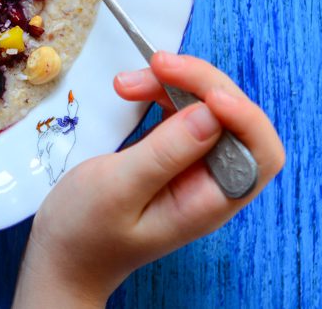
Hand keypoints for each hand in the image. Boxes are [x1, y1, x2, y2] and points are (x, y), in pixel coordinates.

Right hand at [14, 52, 284, 307]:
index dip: (243, 115)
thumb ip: (166, 153)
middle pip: (234, 117)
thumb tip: (211, 114)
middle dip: (199, 84)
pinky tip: (133, 89)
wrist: (62, 256)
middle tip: (155, 65)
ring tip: (127, 82)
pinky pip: (183, 110)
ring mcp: (194, 166)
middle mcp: (211, 181)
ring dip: (174, 83)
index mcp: (210, 201)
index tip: (204, 94)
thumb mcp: (118, 189)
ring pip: (207, 106)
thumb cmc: (85, 231)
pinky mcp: (173, 153)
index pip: (260, 151)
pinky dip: (161, 91)